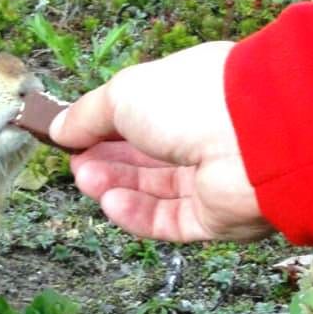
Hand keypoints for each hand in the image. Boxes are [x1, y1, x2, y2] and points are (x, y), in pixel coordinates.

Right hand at [49, 41, 271, 242]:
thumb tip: (58, 129)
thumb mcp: (123, 94)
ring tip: (86, 180)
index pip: (146, 116)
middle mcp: (206, 136)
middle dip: (108, 159)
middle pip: (148, 157)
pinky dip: (138, 213)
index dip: (108, 127)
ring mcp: (214, 179)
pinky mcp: (216, 217)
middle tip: (76, 163)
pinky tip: (110, 203)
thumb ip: (87, 115)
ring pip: (156, 189)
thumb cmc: (189, 100)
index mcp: (191, 95)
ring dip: (116, 185)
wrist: (254, 140)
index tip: (75, 135)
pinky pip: (170, 220)